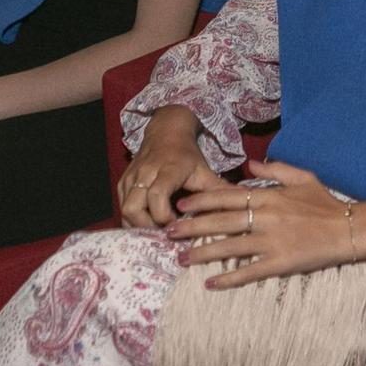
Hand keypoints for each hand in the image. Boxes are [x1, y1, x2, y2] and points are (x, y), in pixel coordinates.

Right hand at [118, 111, 220, 226]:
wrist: (166, 131)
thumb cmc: (187, 155)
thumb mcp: (205, 170)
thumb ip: (220, 190)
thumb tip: (244, 204)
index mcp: (167, 170)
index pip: (156, 196)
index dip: (164, 216)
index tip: (177, 225)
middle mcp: (145, 173)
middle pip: (132, 207)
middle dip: (146, 226)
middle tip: (164, 233)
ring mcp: (131, 177)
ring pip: (124, 209)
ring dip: (138, 225)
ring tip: (156, 232)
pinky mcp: (123, 181)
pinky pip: (121, 206)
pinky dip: (132, 220)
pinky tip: (147, 225)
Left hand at [167, 161, 352, 288]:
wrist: (349, 229)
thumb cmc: (325, 203)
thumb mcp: (302, 177)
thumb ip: (274, 170)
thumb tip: (250, 163)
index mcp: (269, 196)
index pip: (227, 196)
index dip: (201, 201)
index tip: (181, 205)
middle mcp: (265, 217)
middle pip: (221, 221)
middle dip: (191, 227)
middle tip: (167, 233)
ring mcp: (271, 241)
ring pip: (229, 247)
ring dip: (202, 253)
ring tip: (180, 258)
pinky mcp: (279, 263)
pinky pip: (248, 272)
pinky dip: (228, 278)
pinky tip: (210, 284)